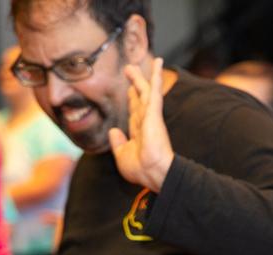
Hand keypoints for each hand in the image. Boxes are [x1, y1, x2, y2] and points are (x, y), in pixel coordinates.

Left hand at [108, 57, 173, 192]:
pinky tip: (158, 62)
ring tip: (135, 63)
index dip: (131, 99)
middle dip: (135, 84)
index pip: (134, 111)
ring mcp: (151, 116)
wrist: (153, 173)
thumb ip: (117, 143)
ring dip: (141, 76)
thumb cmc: (141, 170)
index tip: (130, 89)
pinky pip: (154, 90)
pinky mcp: (154, 113)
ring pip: (145, 90)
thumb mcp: (122, 156)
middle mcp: (146, 122)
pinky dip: (156, 76)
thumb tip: (113, 131)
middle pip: (139, 98)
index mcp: (139, 132)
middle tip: (130, 68)